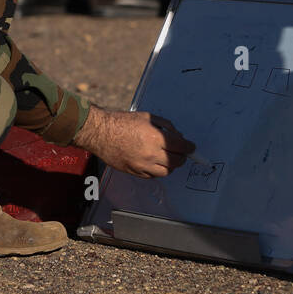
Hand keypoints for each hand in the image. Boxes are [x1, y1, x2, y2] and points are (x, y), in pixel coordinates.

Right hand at [73, 106, 193, 177]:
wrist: (101, 133)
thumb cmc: (121, 122)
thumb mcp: (147, 117)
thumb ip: (166, 126)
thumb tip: (177, 136)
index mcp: (155, 138)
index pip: (181, 147)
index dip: (190, 148)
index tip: (192, 148)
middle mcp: (150, 154)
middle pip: (176, 162)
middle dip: (182, 157)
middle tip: (182, 153)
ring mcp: (142, 165)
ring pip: (166, 172)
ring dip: (170, 165)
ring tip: (168, 158)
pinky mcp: (134, 172)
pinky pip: (153, 176)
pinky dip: (158, 170)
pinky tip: (155, 162)